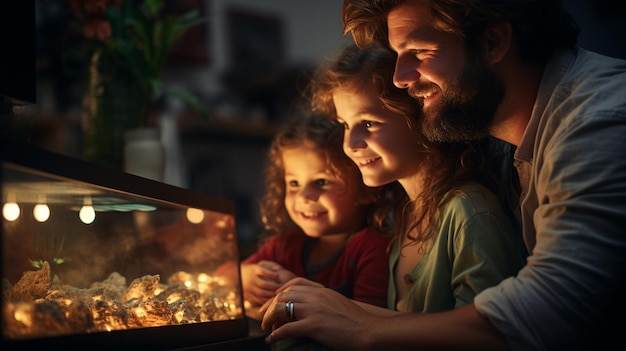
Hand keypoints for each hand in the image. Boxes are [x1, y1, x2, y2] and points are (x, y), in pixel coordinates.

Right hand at [241, 261, 295, 305]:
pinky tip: (273, 299)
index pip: (262, 271)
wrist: (238, 276)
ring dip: (271, 294)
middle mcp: (251, 279)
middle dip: (273, 286)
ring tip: (279, 293)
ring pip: (261, 293)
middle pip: (263, 284)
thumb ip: (271, 265)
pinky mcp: (250, 295)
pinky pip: (258, 299)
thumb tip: (279, 269)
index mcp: (254, 270)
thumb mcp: (260, 264)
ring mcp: (250, 288)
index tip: (278, 276)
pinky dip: (266, 300)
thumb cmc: (255, 270)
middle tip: (282, 286)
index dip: (271, 274)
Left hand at [259, 277, 373, 349]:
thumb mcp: (340, 303)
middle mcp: (316, 297)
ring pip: (282, 308)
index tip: (274, 299)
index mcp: (323, 291)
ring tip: (265, 328)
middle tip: (263, 316)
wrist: (370, 330)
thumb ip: (326, 301)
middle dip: (270, 305)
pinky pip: (287, 328)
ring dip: (269, 319)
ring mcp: (314, 310)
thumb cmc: (359, 322)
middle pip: (284, 295)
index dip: (281, 290)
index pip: (295, 283)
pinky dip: (275, 334)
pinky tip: (271, 340)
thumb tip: (315, 307)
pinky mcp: (314, 326)